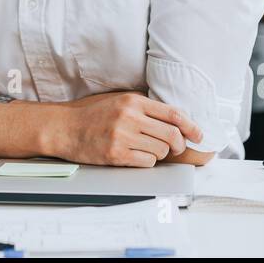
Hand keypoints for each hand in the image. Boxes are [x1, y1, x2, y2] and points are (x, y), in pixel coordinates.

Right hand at [48, 91, 202, 166]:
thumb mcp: (118, 100)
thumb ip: (143, 106)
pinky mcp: (116, 154)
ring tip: (145, 148)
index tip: (199, 134)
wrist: (64, 128)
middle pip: (171, 135)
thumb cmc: (92, 114)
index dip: (191, 126)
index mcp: (133, 101)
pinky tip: (135, 155)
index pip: (173, 113)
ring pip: (160, 151)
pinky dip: (146, 161)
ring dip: (158, 153)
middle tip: (175, 148)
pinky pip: (146, 162)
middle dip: (178, 144)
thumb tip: (174, 118)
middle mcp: (130, 117)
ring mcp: (122, 136)